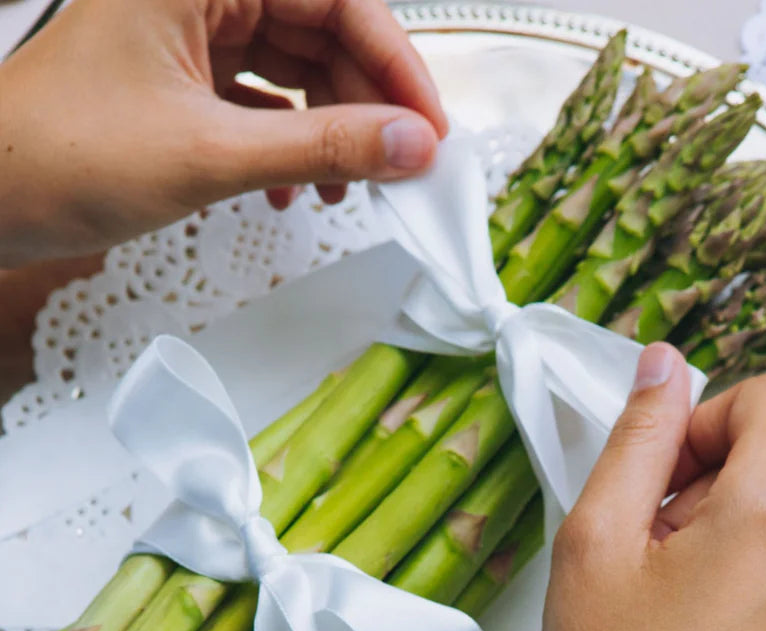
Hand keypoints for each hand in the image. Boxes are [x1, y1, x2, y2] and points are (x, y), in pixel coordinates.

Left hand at [0, 0, 446, 265]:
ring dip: (331, 131)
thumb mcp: (210, 154)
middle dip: (367, 103)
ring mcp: (189, 32)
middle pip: (322, 27)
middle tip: (402, 165)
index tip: (429, 126)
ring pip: (297, 65)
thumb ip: (322, 148)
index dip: (394, 62)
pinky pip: (263, 98)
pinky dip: (289, 144)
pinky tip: (294, 192)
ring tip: (347, 190)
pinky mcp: (182, 76)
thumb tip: (409, 146)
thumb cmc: (61, 154)